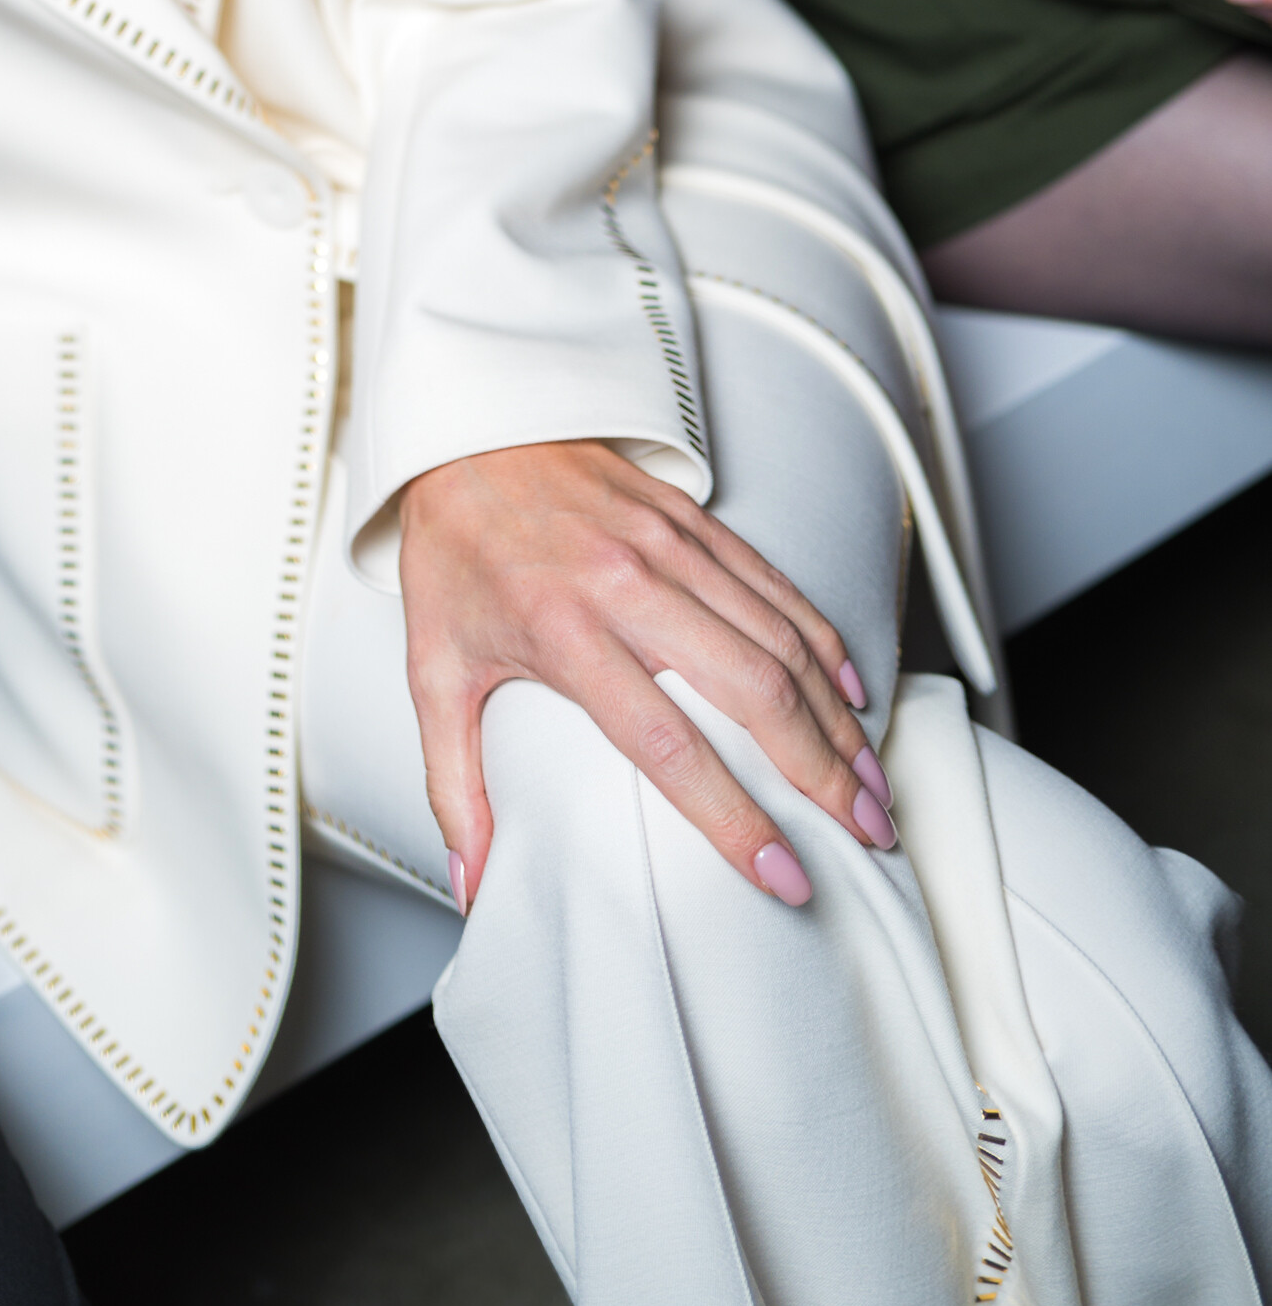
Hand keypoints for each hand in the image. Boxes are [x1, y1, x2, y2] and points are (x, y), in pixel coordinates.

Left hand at [399, 438, 891, 915]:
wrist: (464, 426)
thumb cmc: (453, 550)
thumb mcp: (432, 668)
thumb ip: (453, 781)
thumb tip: (471, 879)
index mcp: (565, 631)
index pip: (667, 743)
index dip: (731, 817)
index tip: (781, 874)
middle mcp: (629, 586)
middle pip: (754, 692)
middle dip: (824, 775)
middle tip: (868, 836)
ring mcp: (669, 545)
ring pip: (781, 640)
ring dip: (839, 719)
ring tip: (874, 785)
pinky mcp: (692, 518)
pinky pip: (776, 585)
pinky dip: (823, 643)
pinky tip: (851, 694)